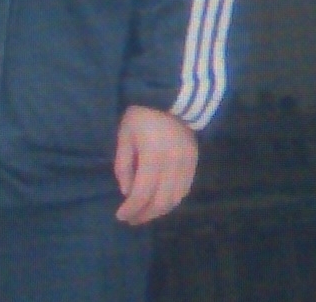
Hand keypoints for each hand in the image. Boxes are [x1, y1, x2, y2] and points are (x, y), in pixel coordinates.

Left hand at [113, 105, 197, 225]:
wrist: (171, 96)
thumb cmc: (142, 114)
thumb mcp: (125, 134)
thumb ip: (124, 164)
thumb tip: (126, 192)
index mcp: (152, 158)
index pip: (141, 194)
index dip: (131, 209)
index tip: (120, 215)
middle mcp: (172, 165)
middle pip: (160, 202)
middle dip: (145, 215)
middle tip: (132, 219)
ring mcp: (186, 165)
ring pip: (175, 200)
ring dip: (159, 211)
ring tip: (145, 212)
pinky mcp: (194, 162)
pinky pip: (185, 190)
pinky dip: (172, 201)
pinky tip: (161, 201)